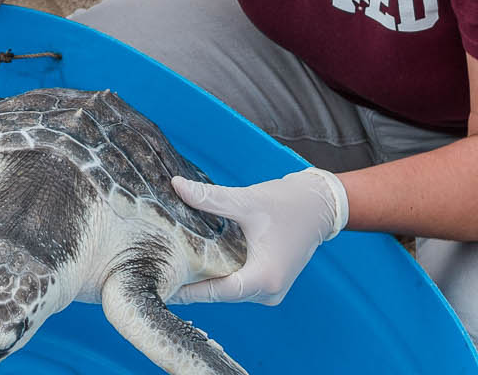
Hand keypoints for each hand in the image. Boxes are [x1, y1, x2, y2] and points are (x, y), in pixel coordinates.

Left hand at [169, 166, 348, 305]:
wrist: (319, 205)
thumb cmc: (287, 204)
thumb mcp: (245, 200)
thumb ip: (209, 198)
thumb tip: (175, 185)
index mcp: (264, 278)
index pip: (216, 291)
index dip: (187, 290)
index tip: (160, 285)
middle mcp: (268, 292)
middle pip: (220, 293)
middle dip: (191, 282)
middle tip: (158, 271)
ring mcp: (270, 291)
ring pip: (228, 290)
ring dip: (205, 278)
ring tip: (171, 265)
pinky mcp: (269, 284)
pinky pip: (237, 285)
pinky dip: (219, 274)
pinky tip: (196, 261)